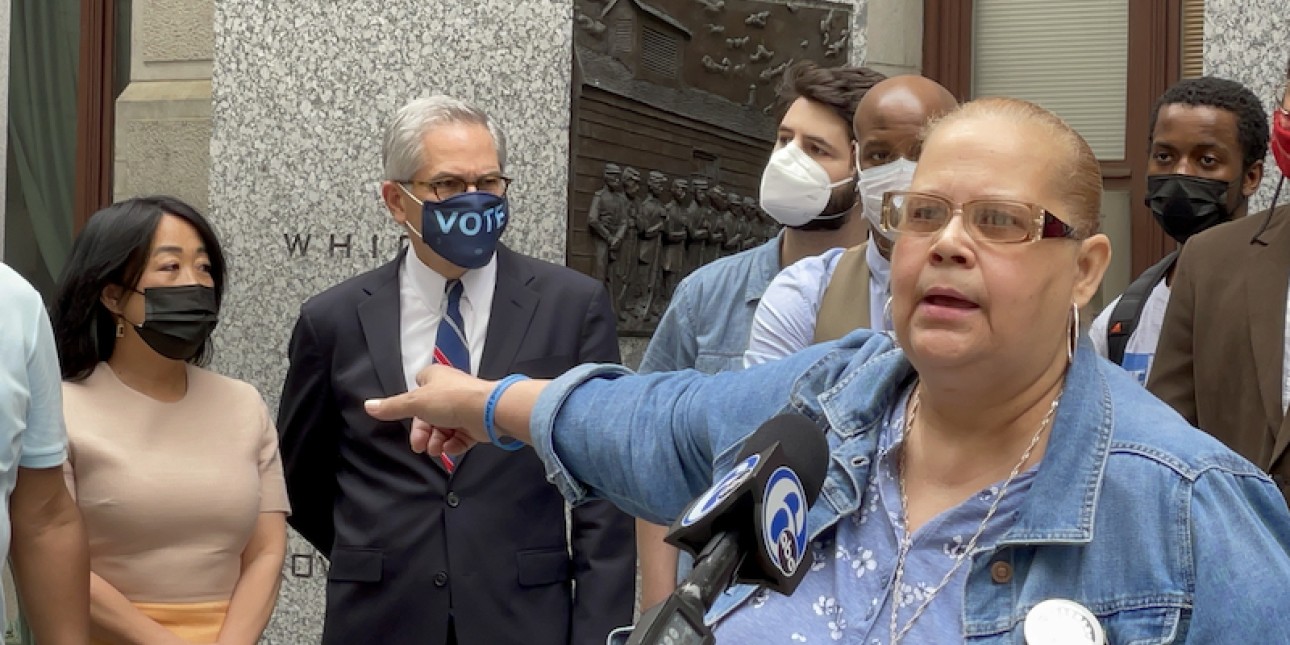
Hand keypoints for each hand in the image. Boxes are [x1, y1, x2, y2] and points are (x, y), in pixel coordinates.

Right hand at [364, 364, 491, 454]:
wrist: (488, 410)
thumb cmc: (451, 400)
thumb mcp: (415, 402)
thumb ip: (392, 407)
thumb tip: (367, 406)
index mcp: (435, 378)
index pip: (417, 390)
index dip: (412, 406)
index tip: (409, 417)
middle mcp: (449, 391)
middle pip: (429, 415)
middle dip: (424, 433)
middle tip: (420, 446)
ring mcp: (463, 407)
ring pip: (444, 428)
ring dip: (437, 441)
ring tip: (437, 449)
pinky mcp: (476, 423)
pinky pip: (460, 437)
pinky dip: (454, 444)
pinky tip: (451, 448)